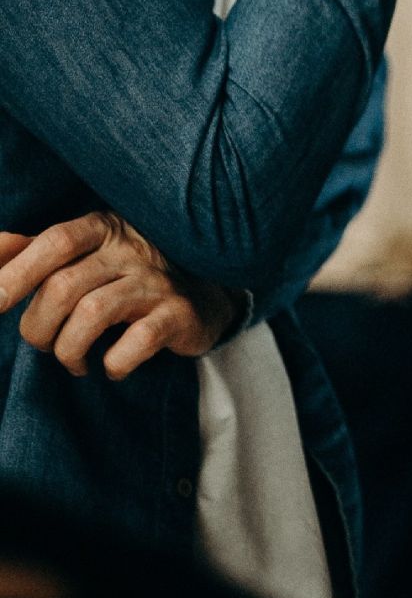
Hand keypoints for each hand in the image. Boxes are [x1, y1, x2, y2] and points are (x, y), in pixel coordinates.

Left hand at [0, 211, 240, 379]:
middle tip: (42, 345)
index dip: (18, 272)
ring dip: (69, 349)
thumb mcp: (86, 254)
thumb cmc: (130, 276)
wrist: (206, 296)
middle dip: (38, 326)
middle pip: (64, 285)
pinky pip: (138, 340)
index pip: (55, 242)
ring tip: (73, 362)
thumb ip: (36, 251)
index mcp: (103, 229)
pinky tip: (111, 368)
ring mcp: (158, 282)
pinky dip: (115, 362)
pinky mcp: (180, 314)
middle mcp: (132, 250)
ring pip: (94, 312)